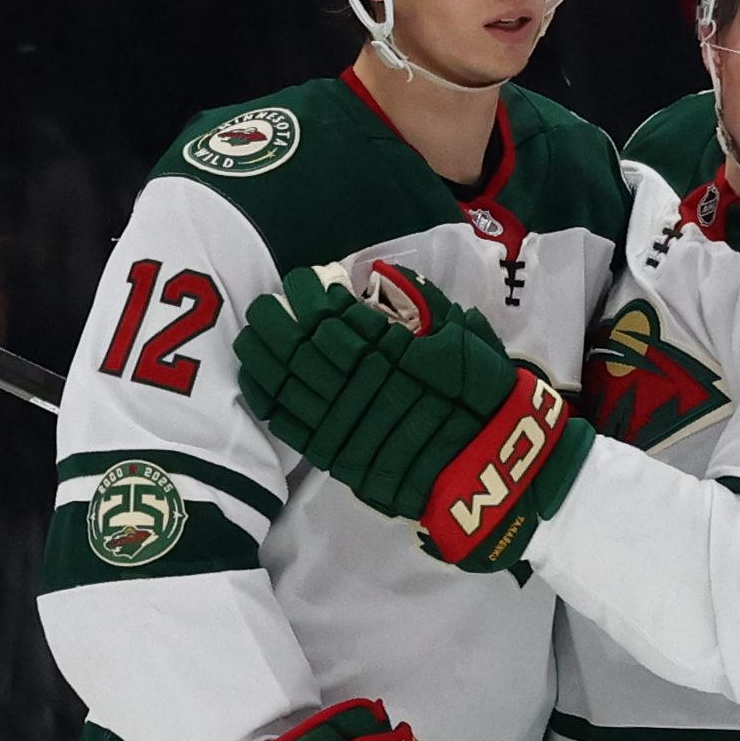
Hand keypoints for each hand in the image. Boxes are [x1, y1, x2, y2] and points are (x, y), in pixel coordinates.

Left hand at [236, 262, 592, 570]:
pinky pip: (287, 421)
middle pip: (297, 342)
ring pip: (284, 379)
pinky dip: (265, 398)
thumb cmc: (483, 395)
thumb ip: (424, 303)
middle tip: (263, 304)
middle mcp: (357, 377)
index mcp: (387, 344)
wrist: (488, 464)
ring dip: (261, 354)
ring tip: (251, 336)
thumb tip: (385, 276)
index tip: (300, 279)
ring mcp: (342, 416)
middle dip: (274, 319)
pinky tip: (255, 380)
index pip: (330, 311)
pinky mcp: (335, 451)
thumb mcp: (463, 336)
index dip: (307, 292)